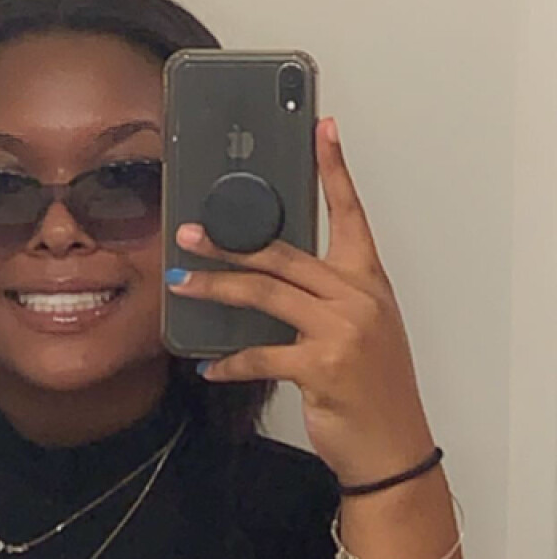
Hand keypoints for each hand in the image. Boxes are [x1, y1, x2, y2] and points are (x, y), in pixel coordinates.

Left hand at [167, 118, 435, 485]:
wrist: (394, 445)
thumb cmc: (375, 382)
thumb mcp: (360, 325)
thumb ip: (321, 294)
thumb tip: (263, 275)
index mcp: (366, 279)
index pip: (350, 211)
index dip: (335, 168)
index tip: (322, 130)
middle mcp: (356, 296)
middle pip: (282, 254)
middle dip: (230, 243)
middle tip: (190, 234)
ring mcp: (342, 329)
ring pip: (264, 293)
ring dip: (215, 288)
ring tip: (181, 283)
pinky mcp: (322, 366)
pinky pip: (261, 354)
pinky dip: (230, 360)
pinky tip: (211, 364)